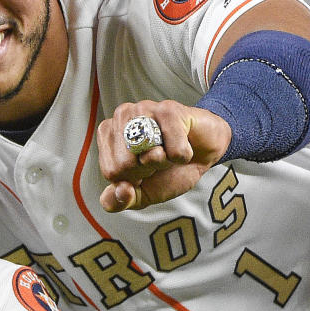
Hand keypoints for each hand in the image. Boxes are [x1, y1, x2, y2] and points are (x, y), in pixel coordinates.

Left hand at [97, 100, 231, 211]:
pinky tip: (184, 144)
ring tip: (169, 149)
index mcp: (106, 134)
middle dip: (147, 170)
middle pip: (125, 164)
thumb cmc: (168, 169)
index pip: (111, 172)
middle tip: (159, 158)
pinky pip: (175, 151)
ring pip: (149, 156)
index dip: (133, 178)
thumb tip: (121, 191)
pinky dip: (183, 156)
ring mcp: (144, 108)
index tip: (144, 167)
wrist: (203, 153)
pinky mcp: (169, 109)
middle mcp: (121, 116)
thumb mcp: (141, 193)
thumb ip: (120, 201)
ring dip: (165, 162)